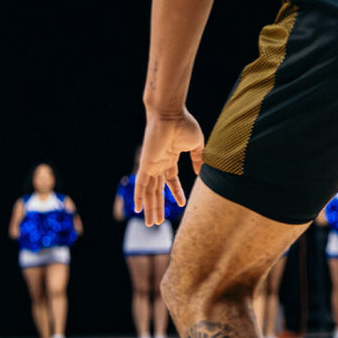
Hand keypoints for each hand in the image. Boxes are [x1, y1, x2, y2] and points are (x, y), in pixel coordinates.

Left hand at [137, 109, 204, 225]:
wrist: (170, 114)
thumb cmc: (184, 125)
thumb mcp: (196, 145)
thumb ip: (198, 159)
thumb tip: (200, 172)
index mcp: (170, 158)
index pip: (171, 180)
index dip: (176, 192)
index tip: (181, 204)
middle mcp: (159, 164)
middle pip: (157, 191)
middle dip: (158, 207)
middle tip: (157, 222)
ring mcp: (151, 165)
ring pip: (149, 192)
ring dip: (151, 208)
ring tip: (152, 223)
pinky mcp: (145, 165)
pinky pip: (140, 185)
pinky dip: (138, 197)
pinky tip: (138, 209)